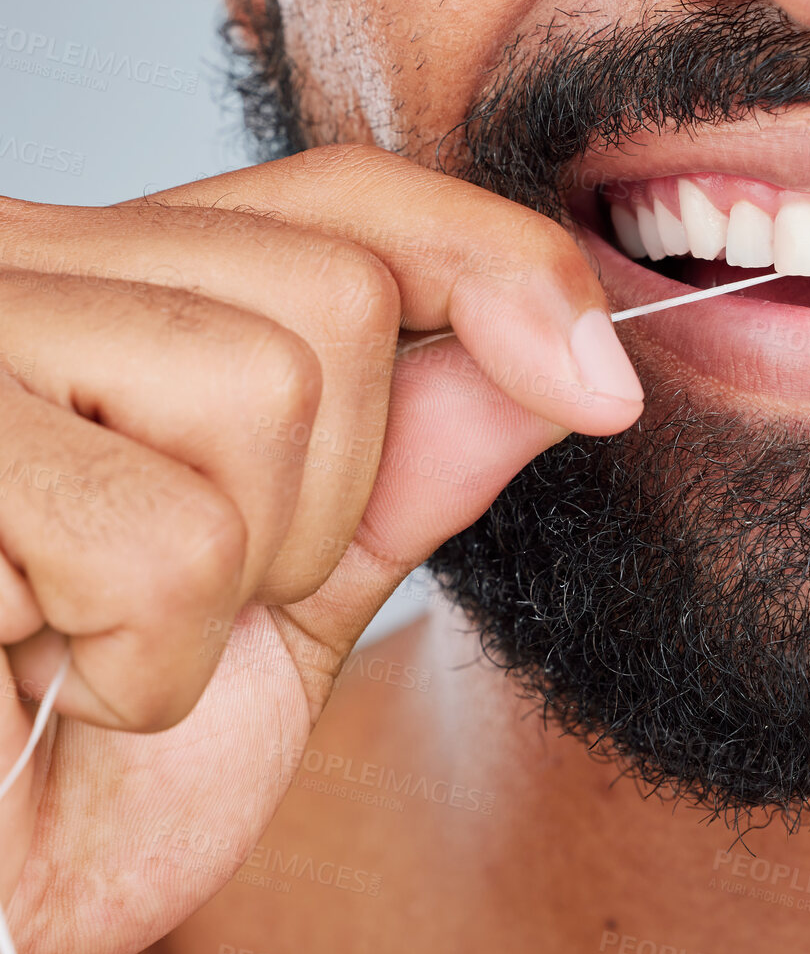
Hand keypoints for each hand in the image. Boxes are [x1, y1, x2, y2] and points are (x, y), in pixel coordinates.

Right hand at [0, 145, 641, 953]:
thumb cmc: (99, 758)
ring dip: (234, 586)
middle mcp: (27, 272)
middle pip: (335, 292)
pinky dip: (151, 663)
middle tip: (205, 598)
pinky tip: (49, 681)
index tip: (606, 392)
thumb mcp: (303, 594)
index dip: (498, 267)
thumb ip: (417, 463)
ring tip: (114, 637)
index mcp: (118, 286)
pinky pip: (163, 539)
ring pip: (259, 388)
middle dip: (328, 497)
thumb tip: (569, 353)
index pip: (346, 195)